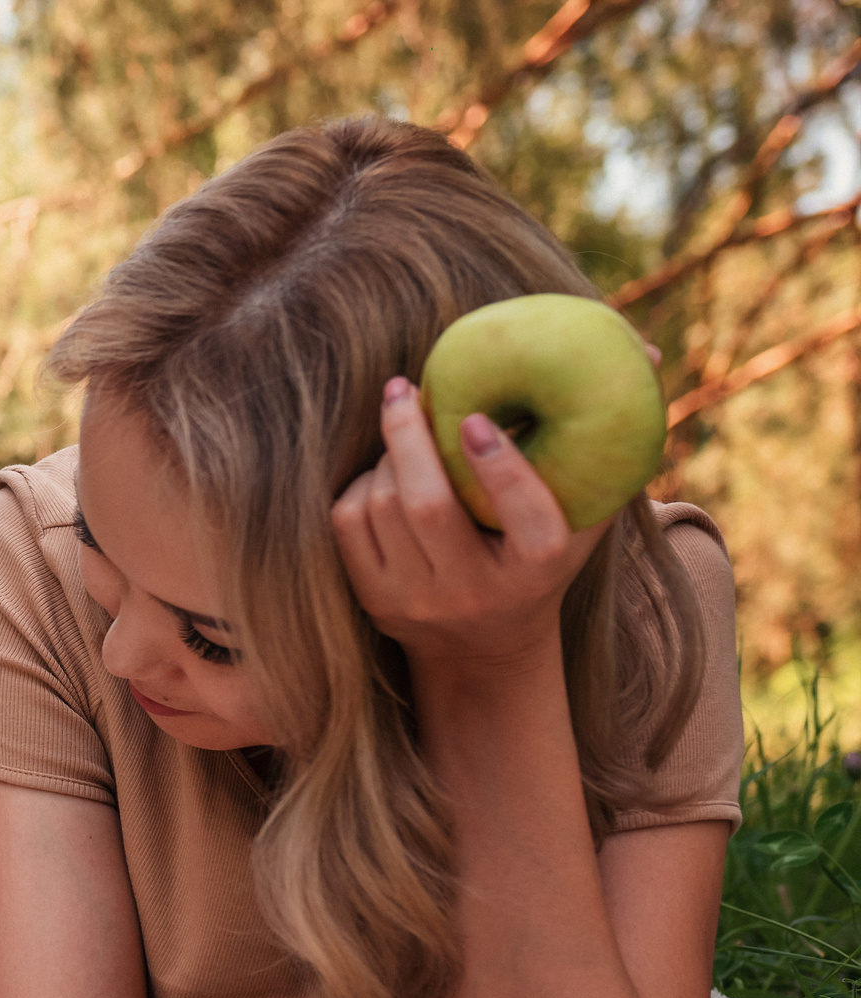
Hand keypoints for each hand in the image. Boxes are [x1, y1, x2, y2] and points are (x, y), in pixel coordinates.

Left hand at [329, 375, 613, 666]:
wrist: (483, 650)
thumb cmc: (541, 558)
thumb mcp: (583, 514)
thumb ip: (607, 443)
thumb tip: (648, 348)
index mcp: (538, 570)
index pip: (530, 519)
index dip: (503, 468)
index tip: (480, 420)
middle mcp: (474, 592)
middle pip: (428, 507)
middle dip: (409, 437)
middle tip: (405, 388)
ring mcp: (417, 601)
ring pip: (380, 507)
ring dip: (386, 457)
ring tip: (404, 431)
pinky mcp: (373, 602)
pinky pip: (348, 524)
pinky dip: (361, 485)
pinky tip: (382, 471)